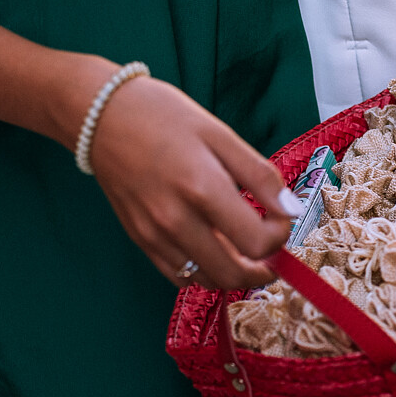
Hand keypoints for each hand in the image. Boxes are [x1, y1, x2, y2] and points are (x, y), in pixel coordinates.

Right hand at [85, 72, 295, 290]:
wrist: (103, 116)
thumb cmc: (166, 117)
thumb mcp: (221, 135)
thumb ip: (260, 176)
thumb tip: (292, 211)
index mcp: (203, 188)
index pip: (257, 243)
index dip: (279, 237)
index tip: (280, 218)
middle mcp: (176, 219)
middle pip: (233, 273)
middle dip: (262, 268)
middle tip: (271, 251)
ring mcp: (154, 234)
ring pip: (206, 280)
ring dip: (233, 273)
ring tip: (243, 250)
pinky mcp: (140, 239)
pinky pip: (178, 275)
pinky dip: (202, 271)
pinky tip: (212, 248)